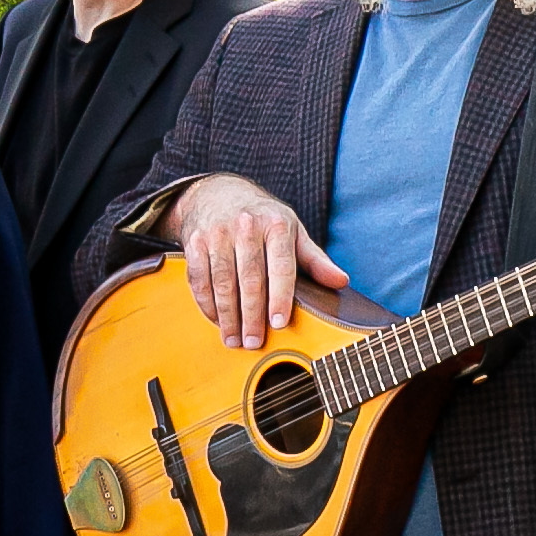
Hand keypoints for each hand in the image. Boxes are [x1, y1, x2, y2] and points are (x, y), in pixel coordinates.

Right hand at [167, 174, 345, 351]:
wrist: (219, 192)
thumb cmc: (263, 219)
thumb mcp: (293, 232)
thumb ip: (315, 260)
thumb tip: (341, 281)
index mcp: (276, 224)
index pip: (280, 266)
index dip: (280, 297)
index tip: (279, 323)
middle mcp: (246, 225)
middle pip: (250, 278)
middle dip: (251, 315)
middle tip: (254, 342)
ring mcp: (217, 233)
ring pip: (222, 282)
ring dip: (228, 316)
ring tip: (234, 340)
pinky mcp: (194, 242)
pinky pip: (199, 279)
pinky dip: (207, 304)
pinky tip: (217, 321)